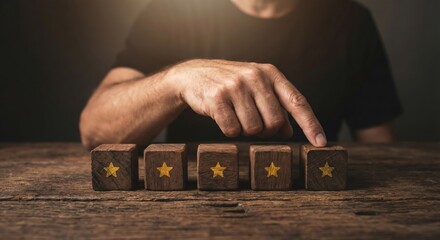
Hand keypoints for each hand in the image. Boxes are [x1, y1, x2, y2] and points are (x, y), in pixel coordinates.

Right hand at [168, 59, 326, 145]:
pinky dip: (228, 130)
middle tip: (252, 122)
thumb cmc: (230, 85)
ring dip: (244, 129)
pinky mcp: (217, 97)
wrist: (192, 75)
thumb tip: (289, 131)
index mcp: (270, 74)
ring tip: (234, 114)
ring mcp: (235, 86)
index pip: (297, 102)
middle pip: (274, 122)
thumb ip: (275, 107)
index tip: (321, 144)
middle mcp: (255, 77)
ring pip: (253, 129)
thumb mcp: (256, 90)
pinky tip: (221, 116)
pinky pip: (232, 130)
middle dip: (265, 129)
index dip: (311, 124)